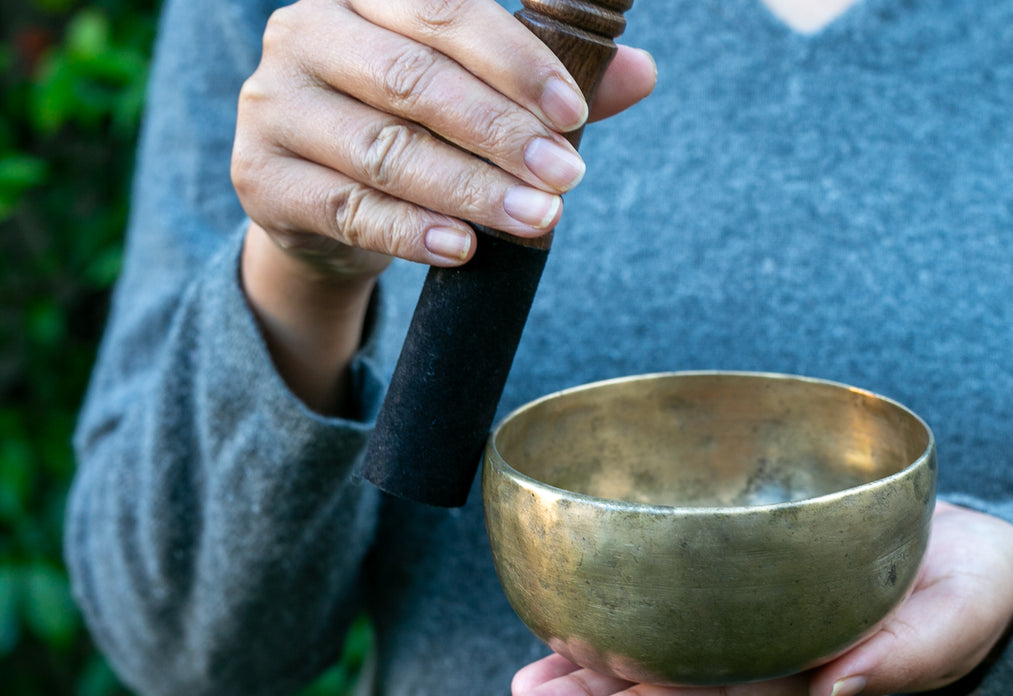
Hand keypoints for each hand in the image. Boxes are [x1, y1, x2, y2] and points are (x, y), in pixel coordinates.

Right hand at [231, 0, 655, 410]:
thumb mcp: (475, 99)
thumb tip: (641, 71)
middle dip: (502, 134)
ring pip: (385, 151)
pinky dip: (413, 231)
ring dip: (472, 190)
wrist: (319, 205)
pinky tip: (465, 248)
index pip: (443, 11)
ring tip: (538, 218)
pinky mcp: (262, 179)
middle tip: (567, 176)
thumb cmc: (408, 128)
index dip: (514, 61)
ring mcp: (273, 107)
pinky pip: (349, 209)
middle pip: (414, 82)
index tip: (573, 114)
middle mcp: (304, 33)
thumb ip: (544, 84)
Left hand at [495, 501, 1012, 695]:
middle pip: (660, 681)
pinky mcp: (755, 565)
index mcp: (800, 668)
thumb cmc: (968, 601)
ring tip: (517, 683)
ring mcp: (752, 612)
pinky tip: (575, 604)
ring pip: (656, 642)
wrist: (976, 561)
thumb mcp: (946, 631)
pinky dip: (625, 596)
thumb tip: (835, 688)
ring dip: (586, 660)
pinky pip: (678, 586)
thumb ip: (897, 658)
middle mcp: (761, 647)